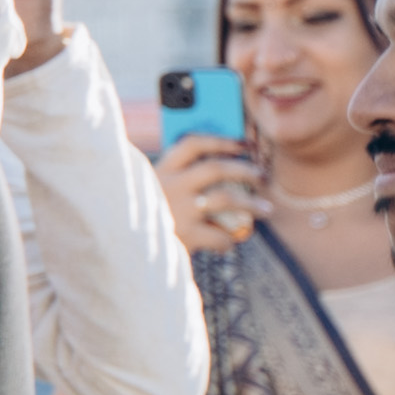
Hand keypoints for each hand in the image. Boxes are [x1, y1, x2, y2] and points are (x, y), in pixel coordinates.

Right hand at [150, 131, 259, 252]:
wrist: (127, 254)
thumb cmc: (145, 222)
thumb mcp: (152, 194)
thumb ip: (177, 182)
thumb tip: (223, 173)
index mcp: (161, 171)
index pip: (193, 144)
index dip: (222, 140)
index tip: (245, 143)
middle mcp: (170, 186)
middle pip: (216, 168)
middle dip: (245, 170)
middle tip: (263, 176)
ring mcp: (178, 210)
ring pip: (225, 198)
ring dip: (251, 204)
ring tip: (267, 209)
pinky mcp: (185, 236)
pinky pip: (220, 235)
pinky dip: (229, 240)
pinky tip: (228, 244)